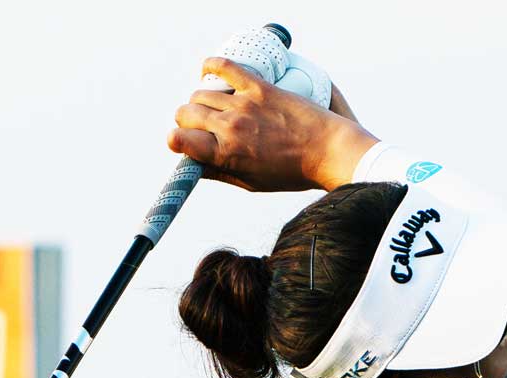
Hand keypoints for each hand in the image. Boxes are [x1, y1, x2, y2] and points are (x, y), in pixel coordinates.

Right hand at [169, 57, 377, 192]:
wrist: (328, 151)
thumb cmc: (292, 172)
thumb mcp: (252, 183)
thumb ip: (220, 172)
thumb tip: (195, 165)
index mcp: (227, 154)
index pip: (179, 140)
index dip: (177, 141)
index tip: (185, 142)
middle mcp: (231, 127)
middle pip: (185, 113)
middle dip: (186, 121)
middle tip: (201, 127)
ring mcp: (244, 105)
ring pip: (200, 93)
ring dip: (200, 100)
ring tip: (213, 108)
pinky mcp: (259, 87)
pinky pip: (224, 67)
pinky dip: (210, 66)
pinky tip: (208, 72)